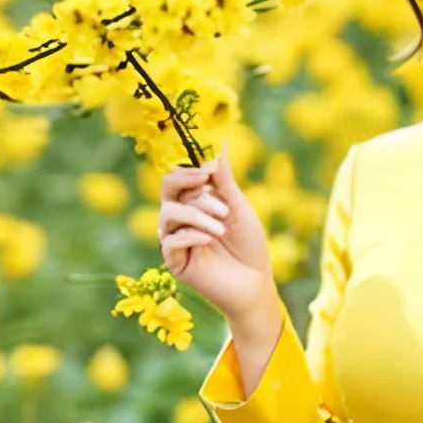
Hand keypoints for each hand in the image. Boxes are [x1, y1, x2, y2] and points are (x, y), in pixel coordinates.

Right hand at [158, 145, 278, 324]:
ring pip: (169, 213)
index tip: (209, 164)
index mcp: (195, 201)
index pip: (179, 174)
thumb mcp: (238, 206)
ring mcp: (176, 239)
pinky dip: (191, 234)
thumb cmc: (249, 244)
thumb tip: (220, 139)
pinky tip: (210, 238)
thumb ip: (223, 177)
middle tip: (208, 181)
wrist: (256, 283)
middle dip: (188, 181)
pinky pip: (170, 240)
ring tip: (221, 224)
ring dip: (197, 213)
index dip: (189, 164)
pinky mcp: (174, 262)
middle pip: (166, 188)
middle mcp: (181, 217)